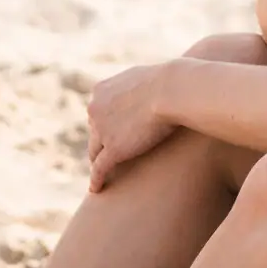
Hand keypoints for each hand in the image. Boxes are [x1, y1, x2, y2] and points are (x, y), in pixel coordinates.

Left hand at [86, 64, 175, 191]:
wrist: (171, 91)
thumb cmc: (167, 82)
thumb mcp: (143, 78)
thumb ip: (134, 86)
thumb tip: (141, 86)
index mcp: (100, 91)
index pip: (98, 113)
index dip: (105, 125)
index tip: (111, 135)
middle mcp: (95, 110)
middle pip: (95, 133)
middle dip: (102, 144)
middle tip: (107, 156)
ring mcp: (102, 131)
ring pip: (96, 152)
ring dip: (99, 163)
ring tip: (102, 175)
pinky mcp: (114, 150)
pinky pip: (100, 169)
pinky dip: (96, 180)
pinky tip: (96, 189)